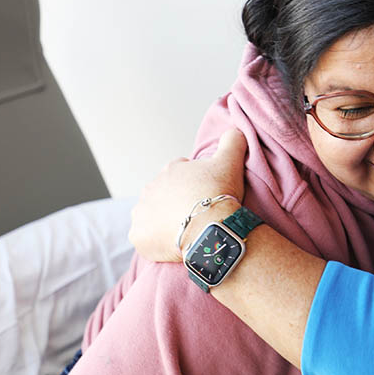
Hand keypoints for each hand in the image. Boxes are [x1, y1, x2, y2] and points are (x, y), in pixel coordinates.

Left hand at [129, 129, 247, 261]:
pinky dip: (154, 240)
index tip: (206, 192)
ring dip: (163, 220)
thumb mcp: (230, 161)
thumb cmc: (218, 193)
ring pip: (152, 215)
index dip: (194, 183)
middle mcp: (150, 188)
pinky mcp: (138, 235)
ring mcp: (142, 212)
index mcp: (170, 170)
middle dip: (176, 201)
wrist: (208, 226)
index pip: (180, 173)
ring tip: (184, 230)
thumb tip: (235, 130)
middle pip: (163, 194)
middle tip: (196, 213)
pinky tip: (171, 244)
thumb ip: (232, 141)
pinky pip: (144, 238)